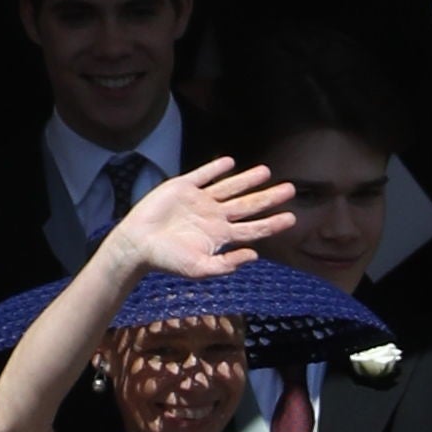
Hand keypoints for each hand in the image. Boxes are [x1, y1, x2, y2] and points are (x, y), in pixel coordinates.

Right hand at [101, 158, 295, 282]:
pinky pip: (202, 175)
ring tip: (267, 171)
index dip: (274, 224)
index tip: (293, 218)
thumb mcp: (200, 269)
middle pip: (249, 205)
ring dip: (248, 179)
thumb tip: (254, 255)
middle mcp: (215, 216)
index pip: (255, 229)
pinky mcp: (182, 188)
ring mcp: (200, 201)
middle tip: (291, 189)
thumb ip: (228, 264)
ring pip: (230, 188)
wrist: (138, 245)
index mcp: (222, 236)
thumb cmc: (168, 261)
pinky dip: (215, 168)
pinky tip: (229, 162)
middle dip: (270, 197)